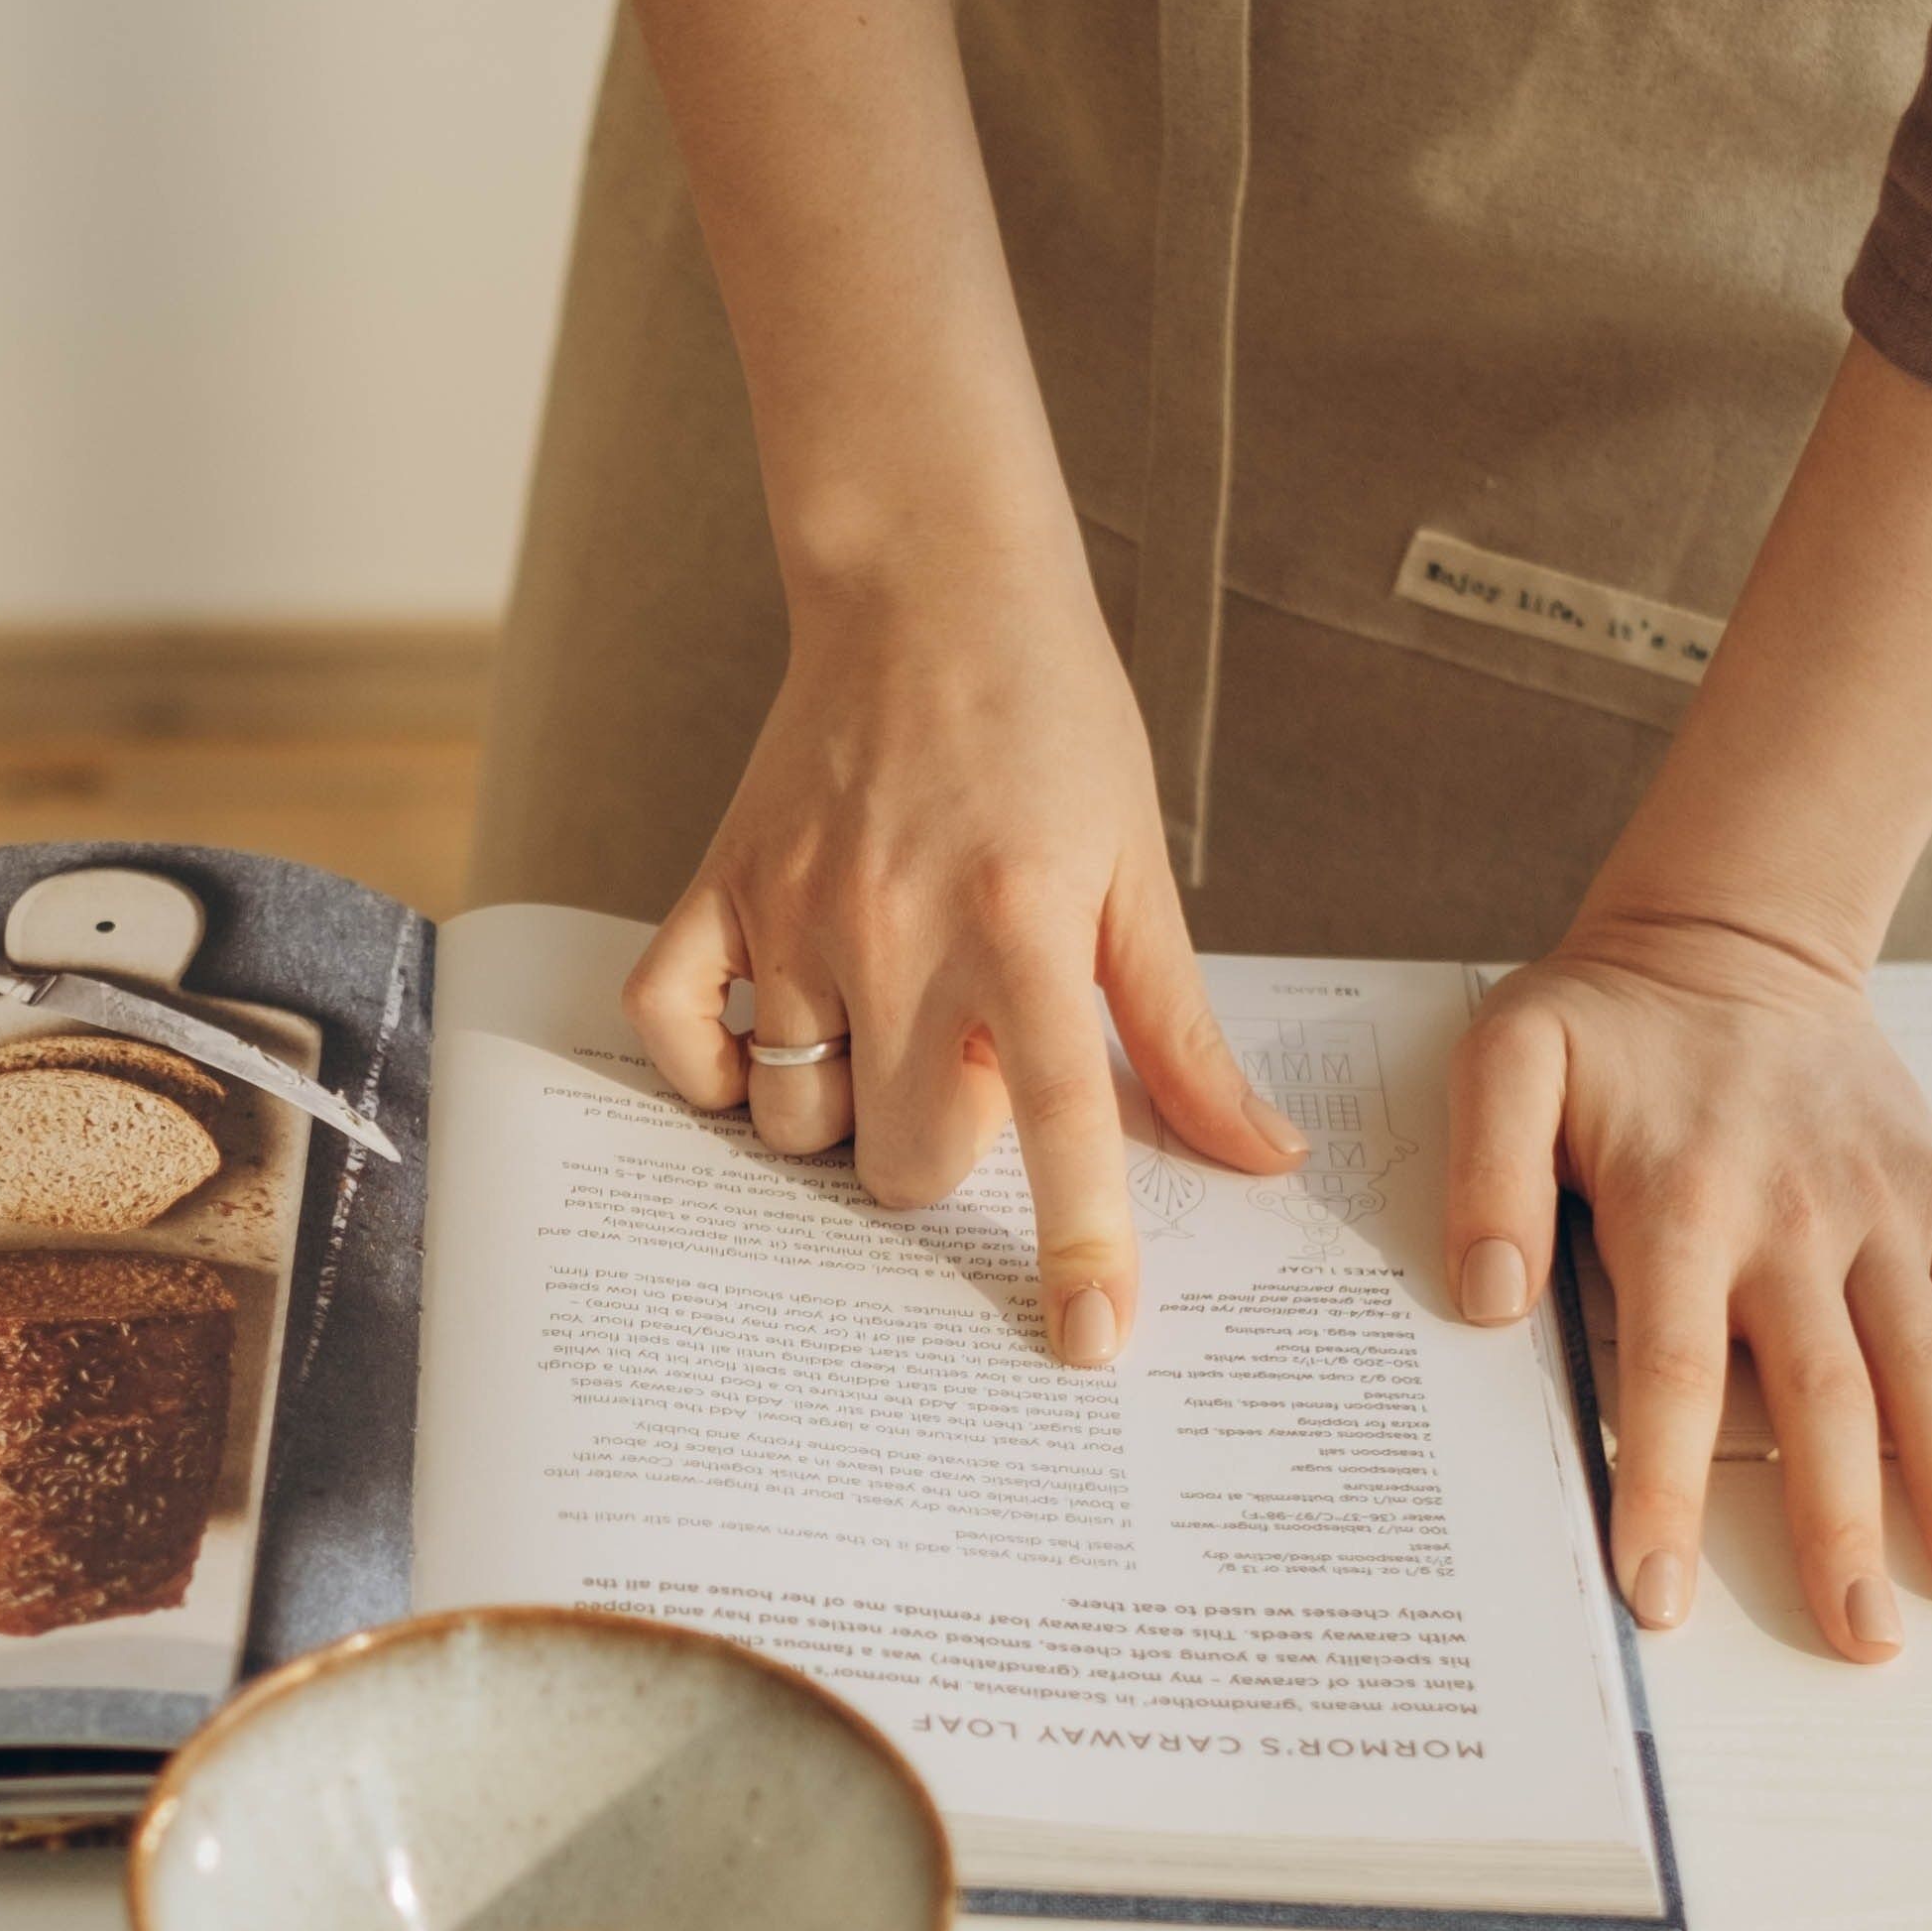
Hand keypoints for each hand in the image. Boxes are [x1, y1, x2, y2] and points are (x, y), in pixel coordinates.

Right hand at [622, 543, 1308, 1365]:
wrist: (932, 588)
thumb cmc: (1054, 726)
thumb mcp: (1140, 873)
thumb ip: (1185, 1032)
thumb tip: (1259, 1160)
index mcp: (1023, 929)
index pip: (1060, 1122)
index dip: (1080, 1244)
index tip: (1087, 1342)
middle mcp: (899, 932)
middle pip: (906, 1160)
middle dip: (947, 1160)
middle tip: (974, 1076)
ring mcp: (793, 913)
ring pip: (797, 1122)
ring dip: (845, 1116)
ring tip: (887, 1037)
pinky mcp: (718, 886)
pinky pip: (673, 1030)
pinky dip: (711, 1069)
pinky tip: (769, 1042)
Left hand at [1444, 907, 1931, 1663]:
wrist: (1734, 933)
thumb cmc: (1608, 1021)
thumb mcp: (1511, 1060)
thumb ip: (1490, 1172)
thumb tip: (1487, 1298)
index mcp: (1682, 1202)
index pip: (1674, 1371)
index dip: (1667, 1487)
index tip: (1659, 1594)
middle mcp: (1794, 1220)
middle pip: (1823, 1395)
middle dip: (1840, 1524)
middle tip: (1861, 1640)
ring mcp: (1879, 1213)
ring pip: (1927, 1366)